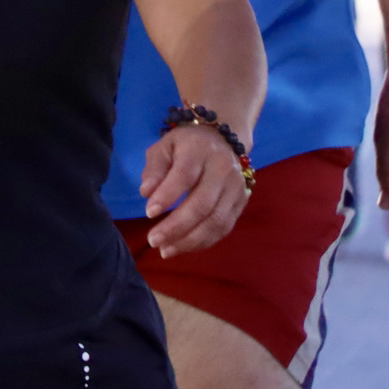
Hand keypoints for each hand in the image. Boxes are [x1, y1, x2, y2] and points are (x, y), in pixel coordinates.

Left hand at [137, 123, 252, 258]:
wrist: (225, 138)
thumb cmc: (186, 144)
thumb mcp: (164, 146)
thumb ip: (154, 168)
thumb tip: (146, 193)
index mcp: (199, 151)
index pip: (184, 176)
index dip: (167, 196)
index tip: (149, 213)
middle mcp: (222, 170)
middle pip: (202, 204)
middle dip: (176, 227)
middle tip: (153, 241)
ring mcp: (236, 188)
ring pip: (216, 221)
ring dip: (190, 240)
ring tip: (166, 250)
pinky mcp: (242, 202)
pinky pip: (224, 227)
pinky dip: (204, 241)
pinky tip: (184, 246)